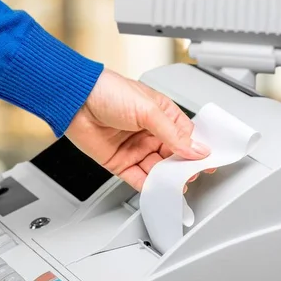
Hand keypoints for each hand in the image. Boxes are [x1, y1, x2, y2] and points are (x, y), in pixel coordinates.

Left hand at [66, 69, 213, 190]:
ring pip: (157, 169)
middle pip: (173, 156)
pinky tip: (157, 189)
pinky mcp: (120, 162)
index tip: (205, 162)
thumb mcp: (148, 109)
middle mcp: (149, 132)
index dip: (196, 150)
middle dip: (182, 168)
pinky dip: (148, 186)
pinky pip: (138, 178)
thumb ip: (173, 133)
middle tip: (190, 177)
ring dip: (166, 179)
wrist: (75, 101)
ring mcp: (135, 148)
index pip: (186, 136)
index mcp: (161, 114)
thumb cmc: (108, 91)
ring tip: (175, 185)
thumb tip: (196, 149)